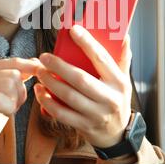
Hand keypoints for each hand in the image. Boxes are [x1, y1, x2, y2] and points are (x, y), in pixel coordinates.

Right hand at [0, 58, 39, 159]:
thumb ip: (18, 74)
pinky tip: (5, 113)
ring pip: (8, 85)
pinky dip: (8, 108)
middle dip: (21, 92)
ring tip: (8, 110)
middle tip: (14, 105)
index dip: (31, 69)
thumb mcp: (6, 91)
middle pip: (13, 74)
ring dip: (15, 101)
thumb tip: (37, 61)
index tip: (41, 76)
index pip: (13, 62)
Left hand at [34, 25, 132, 148]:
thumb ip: (122, 58)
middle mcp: (109, 98)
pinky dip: (47, 102)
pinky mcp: (84, 126)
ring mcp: (96, 114)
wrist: (117, 134)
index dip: (87, 43)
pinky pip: (61, 113)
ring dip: (50, 82)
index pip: (102, 58)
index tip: (73, 30)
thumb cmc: (116, 99)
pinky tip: (40, 91)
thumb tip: (124, 35)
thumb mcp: (124, 79)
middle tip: (44, 57)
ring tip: (39, 71)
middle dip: (59, 66)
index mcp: (119, 82)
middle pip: (80, 79)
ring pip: (68, 96)